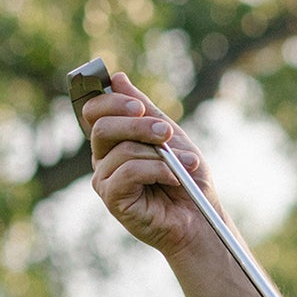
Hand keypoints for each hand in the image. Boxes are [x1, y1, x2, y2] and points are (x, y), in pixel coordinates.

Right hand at [82, 71, 218, 254]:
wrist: (202, 218)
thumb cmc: (188, 179)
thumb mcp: (172, 137)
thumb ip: (145, 110)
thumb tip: (118, 79)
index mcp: (115, 140)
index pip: (95, 110)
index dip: (112, 101)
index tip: (140, 106)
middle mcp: (103, 158)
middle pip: (102, 126)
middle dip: (138, 125)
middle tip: (166, 133)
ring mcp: (105, 179)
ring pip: (121, 150)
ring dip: (160, 154)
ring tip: (185, 166)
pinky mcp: (112, 199)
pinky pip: (128, 172)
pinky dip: (156, 171)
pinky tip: (174, 180)